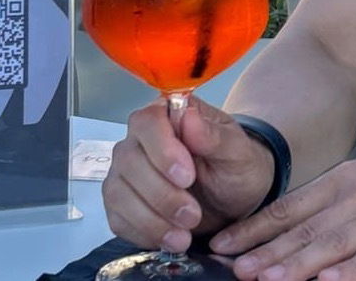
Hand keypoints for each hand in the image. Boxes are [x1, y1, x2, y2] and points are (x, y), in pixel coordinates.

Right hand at [102, 97, 275, 252]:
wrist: (234, 200)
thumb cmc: (235, 167)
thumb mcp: (237, 152)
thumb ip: (214, 136)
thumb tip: (188, 116)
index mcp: (168, 115)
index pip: (147, 122)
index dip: (162, 150)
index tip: (187, 177)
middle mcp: (139, 140)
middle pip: (129, 161)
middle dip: (161, 194)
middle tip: (193, 214)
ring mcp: (126, 172)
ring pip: (118, 193)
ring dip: (151, 219)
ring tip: (184, 236)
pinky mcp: (122, 204)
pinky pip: (118, 219)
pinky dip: (143, 234)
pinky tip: (170, 240)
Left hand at [208, 126, 355, 280]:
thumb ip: (338, 197)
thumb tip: (301, 220)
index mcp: (348, 179)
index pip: (290, 207)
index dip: (254, 228)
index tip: (223, 244)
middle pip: (304, 229)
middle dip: (264, 252)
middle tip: (231, 269)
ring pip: (332, 245)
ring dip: (296, 264)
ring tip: (265, 278)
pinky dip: (352, 272)